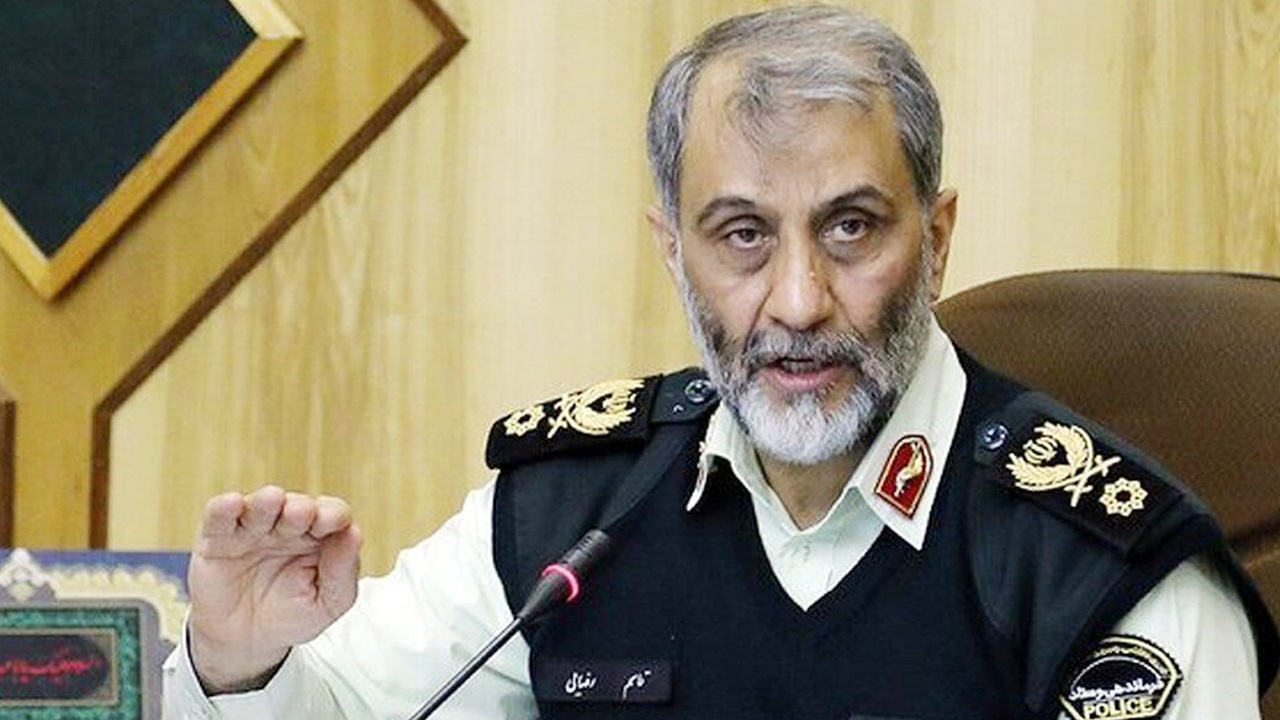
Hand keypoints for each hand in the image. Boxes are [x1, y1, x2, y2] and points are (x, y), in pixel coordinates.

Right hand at [186, 485, 362, 693]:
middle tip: (302, 513)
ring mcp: (252, 529)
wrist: (244, 643)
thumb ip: (343, 571)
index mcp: (320, 537)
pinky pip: (218, 518)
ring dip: (266, 502)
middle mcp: (287, 526)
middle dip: (301, 508)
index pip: (333, 514)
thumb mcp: (328, 603)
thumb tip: (354, 534)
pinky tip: (231, 504)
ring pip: (259, 506)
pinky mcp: (217, 539)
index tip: (333, 522)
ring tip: (272, 500)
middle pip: (297, 506)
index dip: (333, 514)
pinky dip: (223, 508)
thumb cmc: (292, 616)